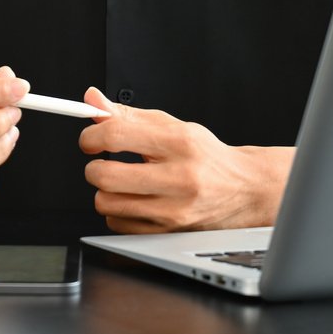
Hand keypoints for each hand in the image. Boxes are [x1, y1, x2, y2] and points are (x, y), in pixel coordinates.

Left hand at [78, 87, 293, 233]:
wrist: (242, 189)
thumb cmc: (205, 156)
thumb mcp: (172, 125)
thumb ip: (129, 114)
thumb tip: (92, 101)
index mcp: (178, 142)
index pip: (115, 136)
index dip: (91, 136)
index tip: (90, 139)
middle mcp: (177, 177)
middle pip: (106, 175)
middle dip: (94, 167)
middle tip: (104, 162)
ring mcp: (173, 209)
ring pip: (107, 203)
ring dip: (105, 191)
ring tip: (122, 182)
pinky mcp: (168, 232)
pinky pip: (118, 224)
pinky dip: (118, 211)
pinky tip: (134, 200)